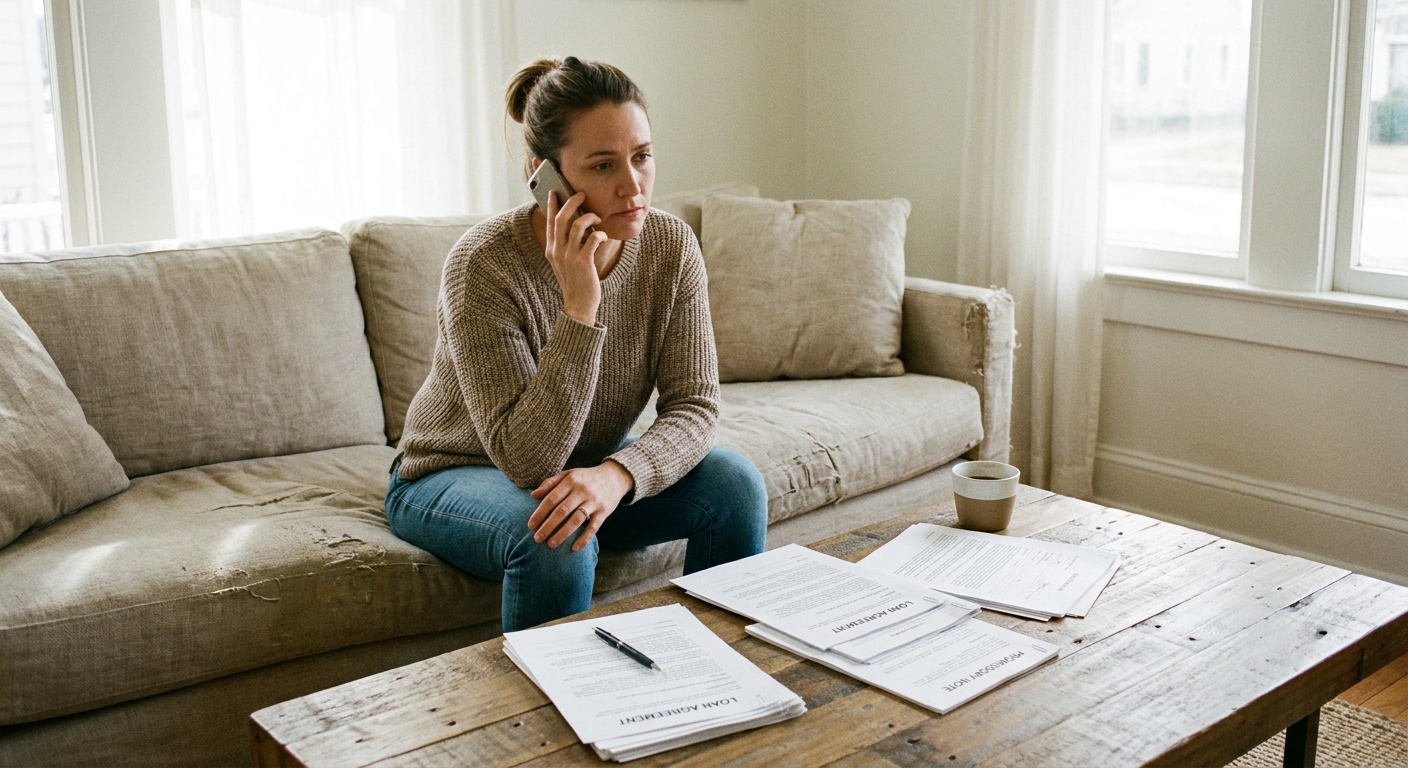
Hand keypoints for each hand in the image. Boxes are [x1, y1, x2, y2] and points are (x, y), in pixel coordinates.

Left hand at [527, 460, 634, 550]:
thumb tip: (533, 495)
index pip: (552, 498)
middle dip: (548, 526)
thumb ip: (550, 483)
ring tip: (551, 545)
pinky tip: (574, 548)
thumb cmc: (586, 478)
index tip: (530, 526)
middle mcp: (582, 490)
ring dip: (562, 534)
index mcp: (570, 481)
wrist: (615, 476)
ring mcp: (594, 501)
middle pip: (562, 511)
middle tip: (537, 539)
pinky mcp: (604, 511)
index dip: (540, 513)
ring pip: (576, 520)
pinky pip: (593, 527)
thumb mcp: (568, 474)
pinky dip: (584, 538)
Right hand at [544, 190, 607, 325]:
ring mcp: (569, 256)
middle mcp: (557, 251)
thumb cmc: (575, 282)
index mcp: (551, 250)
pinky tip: (603, 236)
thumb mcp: (564, 262)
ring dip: (589, 217)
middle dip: (571, 202)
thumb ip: (566, 245)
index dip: (552, 205)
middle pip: (561, 218)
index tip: (555, 192)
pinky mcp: (583, 262)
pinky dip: (600, 234)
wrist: (578, 305)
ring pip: (577, 226)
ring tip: (597, 217)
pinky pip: (592, 239)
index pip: (549, 222)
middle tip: (581, 194)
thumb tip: (575, 225)